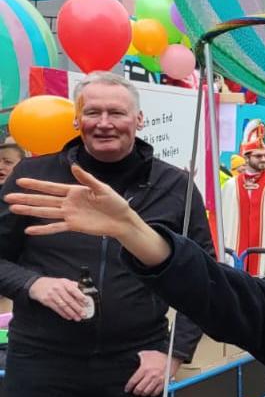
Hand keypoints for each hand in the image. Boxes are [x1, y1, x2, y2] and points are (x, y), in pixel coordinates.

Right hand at [7, 166, 141, 239]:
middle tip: (8, 197)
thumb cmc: (115, 202)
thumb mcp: (102, 188)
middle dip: (26, 198)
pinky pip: (55, 227)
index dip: (36, 185)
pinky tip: (30, 230)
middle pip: (43, 200)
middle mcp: (68, 202)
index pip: (51, 187)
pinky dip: (43, 229)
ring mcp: (69, 214)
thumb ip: (87, 179)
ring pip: (45, 212)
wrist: (122, 220)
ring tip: (14, 209)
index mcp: (74, 191)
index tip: (21, 181)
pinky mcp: (73, 225)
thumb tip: (74, 166)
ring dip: (30, 211)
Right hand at [28, 276, 90, 320]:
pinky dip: (64, 314)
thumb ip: (73, 285)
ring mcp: (52, 295)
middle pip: (69, 300)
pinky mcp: (47, 301)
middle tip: (84, 314)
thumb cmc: (53, 284)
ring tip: (77, 317)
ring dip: (71, 313)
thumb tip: (83, 291)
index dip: (80, 297)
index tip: (86, 303)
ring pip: (63, 306)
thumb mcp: (63, 281)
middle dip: (78, 308)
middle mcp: (58, 289)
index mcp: (64, 283)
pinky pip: (57, 309)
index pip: (73, 290)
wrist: (37, 285)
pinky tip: (69, 317)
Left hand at [126, 350, 176, 396]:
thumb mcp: (146, 354)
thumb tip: (132, 360)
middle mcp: (151, 375)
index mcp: (144, 369)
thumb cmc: (159, 355)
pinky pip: (157, 392)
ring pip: (147, 391)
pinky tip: (151, 393)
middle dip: (135, 392)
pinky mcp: (164, 382)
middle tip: (134, 392)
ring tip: (142, 393)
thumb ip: (138, 358)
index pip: (133, 381)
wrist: (172, 356)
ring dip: (143, 393)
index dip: (128, 387)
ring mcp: (158, 379)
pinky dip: (153, 394)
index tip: (127, 389)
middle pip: (139, 388)